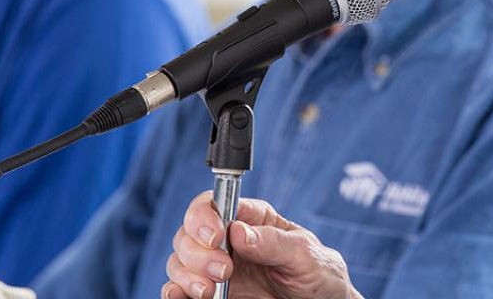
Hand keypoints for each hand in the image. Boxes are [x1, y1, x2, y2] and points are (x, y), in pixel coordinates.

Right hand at [162, 190, 361, 298]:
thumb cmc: (319, 273)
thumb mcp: (305, 254)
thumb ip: (274, 242)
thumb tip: (238, 230)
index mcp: (252, 219)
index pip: (214, 203)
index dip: (205, 216)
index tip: (215, 236)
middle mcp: (228, 240)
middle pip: (189, 233)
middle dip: (197, 252)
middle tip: (223, 271)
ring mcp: (216, 267)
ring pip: (179, 261)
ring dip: (185, 275)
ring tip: (208, 291)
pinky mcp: (211, 292)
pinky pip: (179, 289)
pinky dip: (174, 292)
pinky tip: (183, 296)